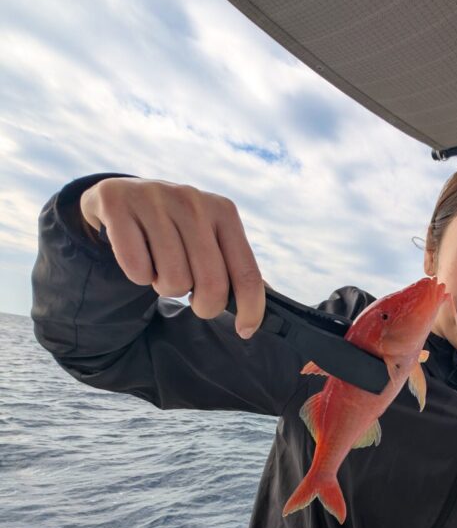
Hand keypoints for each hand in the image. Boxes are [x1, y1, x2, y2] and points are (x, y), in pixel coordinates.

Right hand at [80, 178, 264, 338]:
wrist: (121, 197)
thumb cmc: (175, 230)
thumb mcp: (210, 239)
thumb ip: (236, 267)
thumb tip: (266, 306)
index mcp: (224, 211)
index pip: (247, 273)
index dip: (250, 309)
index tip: (244, 331)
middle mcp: (193, 201)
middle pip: (212, 284)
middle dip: (203, 305)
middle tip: (192, 297)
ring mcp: (155, 200)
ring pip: (173, 281)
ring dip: (166, 288)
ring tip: (161, 268)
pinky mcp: (118, 204)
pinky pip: (138, 270)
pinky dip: (138, 276)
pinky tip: (139, 257)